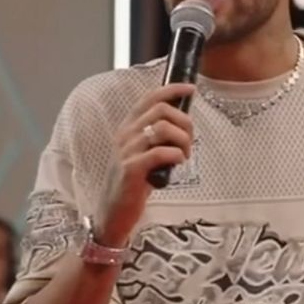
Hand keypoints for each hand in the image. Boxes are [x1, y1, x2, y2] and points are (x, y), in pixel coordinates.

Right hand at [96, 83, 195, 247]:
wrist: (113, 213)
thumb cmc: (132, 183)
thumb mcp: (143, 153)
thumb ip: (156, 136)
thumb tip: (182, 120)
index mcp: (128, 127)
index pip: (150, 98)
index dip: (172, 89)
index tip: (191, 89)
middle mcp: (125, 134)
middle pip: (161, 110)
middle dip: (184, 121)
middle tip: (189, 140)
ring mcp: (126, 151)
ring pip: (162, 128)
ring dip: (182, 139)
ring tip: (184, 154)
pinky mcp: (131, 169)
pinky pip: (159, 152)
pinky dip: (176, 154)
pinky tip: (178, 163)